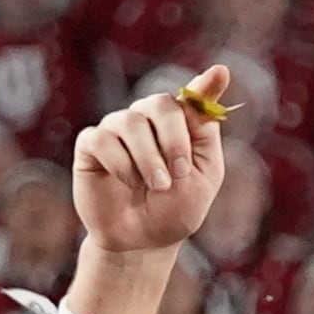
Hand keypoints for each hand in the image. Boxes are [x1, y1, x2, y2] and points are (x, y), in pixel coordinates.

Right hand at [71, 64, 232, 254]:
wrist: (142, 240)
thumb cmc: (174, 210)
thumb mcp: (201, 178)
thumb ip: (202, 136)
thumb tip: (203, 95)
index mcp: (181, 127)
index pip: (193, 99)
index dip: (205, 85)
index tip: (221, 73)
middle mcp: (148, 121)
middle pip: (160, 103)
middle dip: (173, 139)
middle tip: (179, 172)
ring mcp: (118, 130)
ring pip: (130, 122)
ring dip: (148, 158)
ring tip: (156, 186)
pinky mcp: (91, 144)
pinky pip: (103, 139)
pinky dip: (121, 164)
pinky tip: (129, 182)